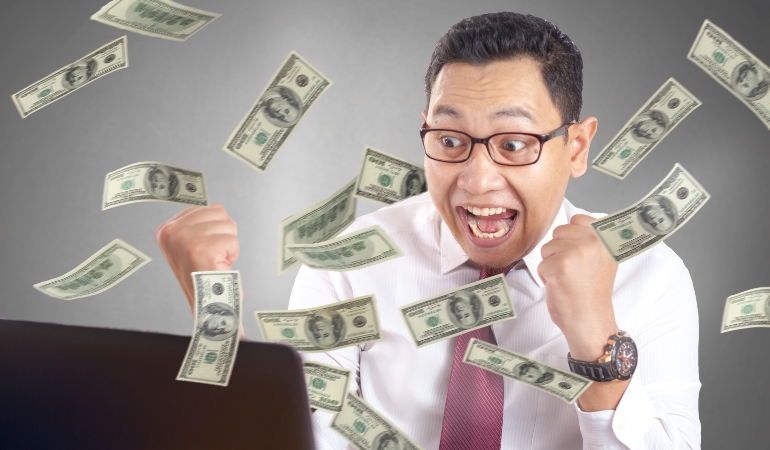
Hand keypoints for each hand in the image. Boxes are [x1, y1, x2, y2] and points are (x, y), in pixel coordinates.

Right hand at [154, 203, 239, 312]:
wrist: (207, 303)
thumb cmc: (204, 274)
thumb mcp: (191, 244)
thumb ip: (199, 222)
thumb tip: (216, 207)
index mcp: (165, 229)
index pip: (206, 207)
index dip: (214, 229)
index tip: (203, 248)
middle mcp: (171, 232)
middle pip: (218, 212)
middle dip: (223, 234)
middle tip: (212, 255)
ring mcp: (184, 240)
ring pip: (228, 225)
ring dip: (228, 245)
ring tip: (215, 261)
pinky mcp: (201, 250)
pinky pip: (233, 241)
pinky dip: (233, 254)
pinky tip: (219, 266)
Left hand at [537, 214, 617, 359]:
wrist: (589, 319)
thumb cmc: (591, 292)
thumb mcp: (602, 259)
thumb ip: (591, 239)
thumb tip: (573, 221)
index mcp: (606, 239)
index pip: (578, 219)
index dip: (571, 237)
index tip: (578, 254)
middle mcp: (594, 243)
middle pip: (559, 232)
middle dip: (559, 251)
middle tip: (573, 270)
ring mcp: (577, 253)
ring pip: (547, 248)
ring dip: (551, 264)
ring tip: (567, 278)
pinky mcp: (560, 266)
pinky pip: (541, 264)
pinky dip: (546, 276)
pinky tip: (560, 286)